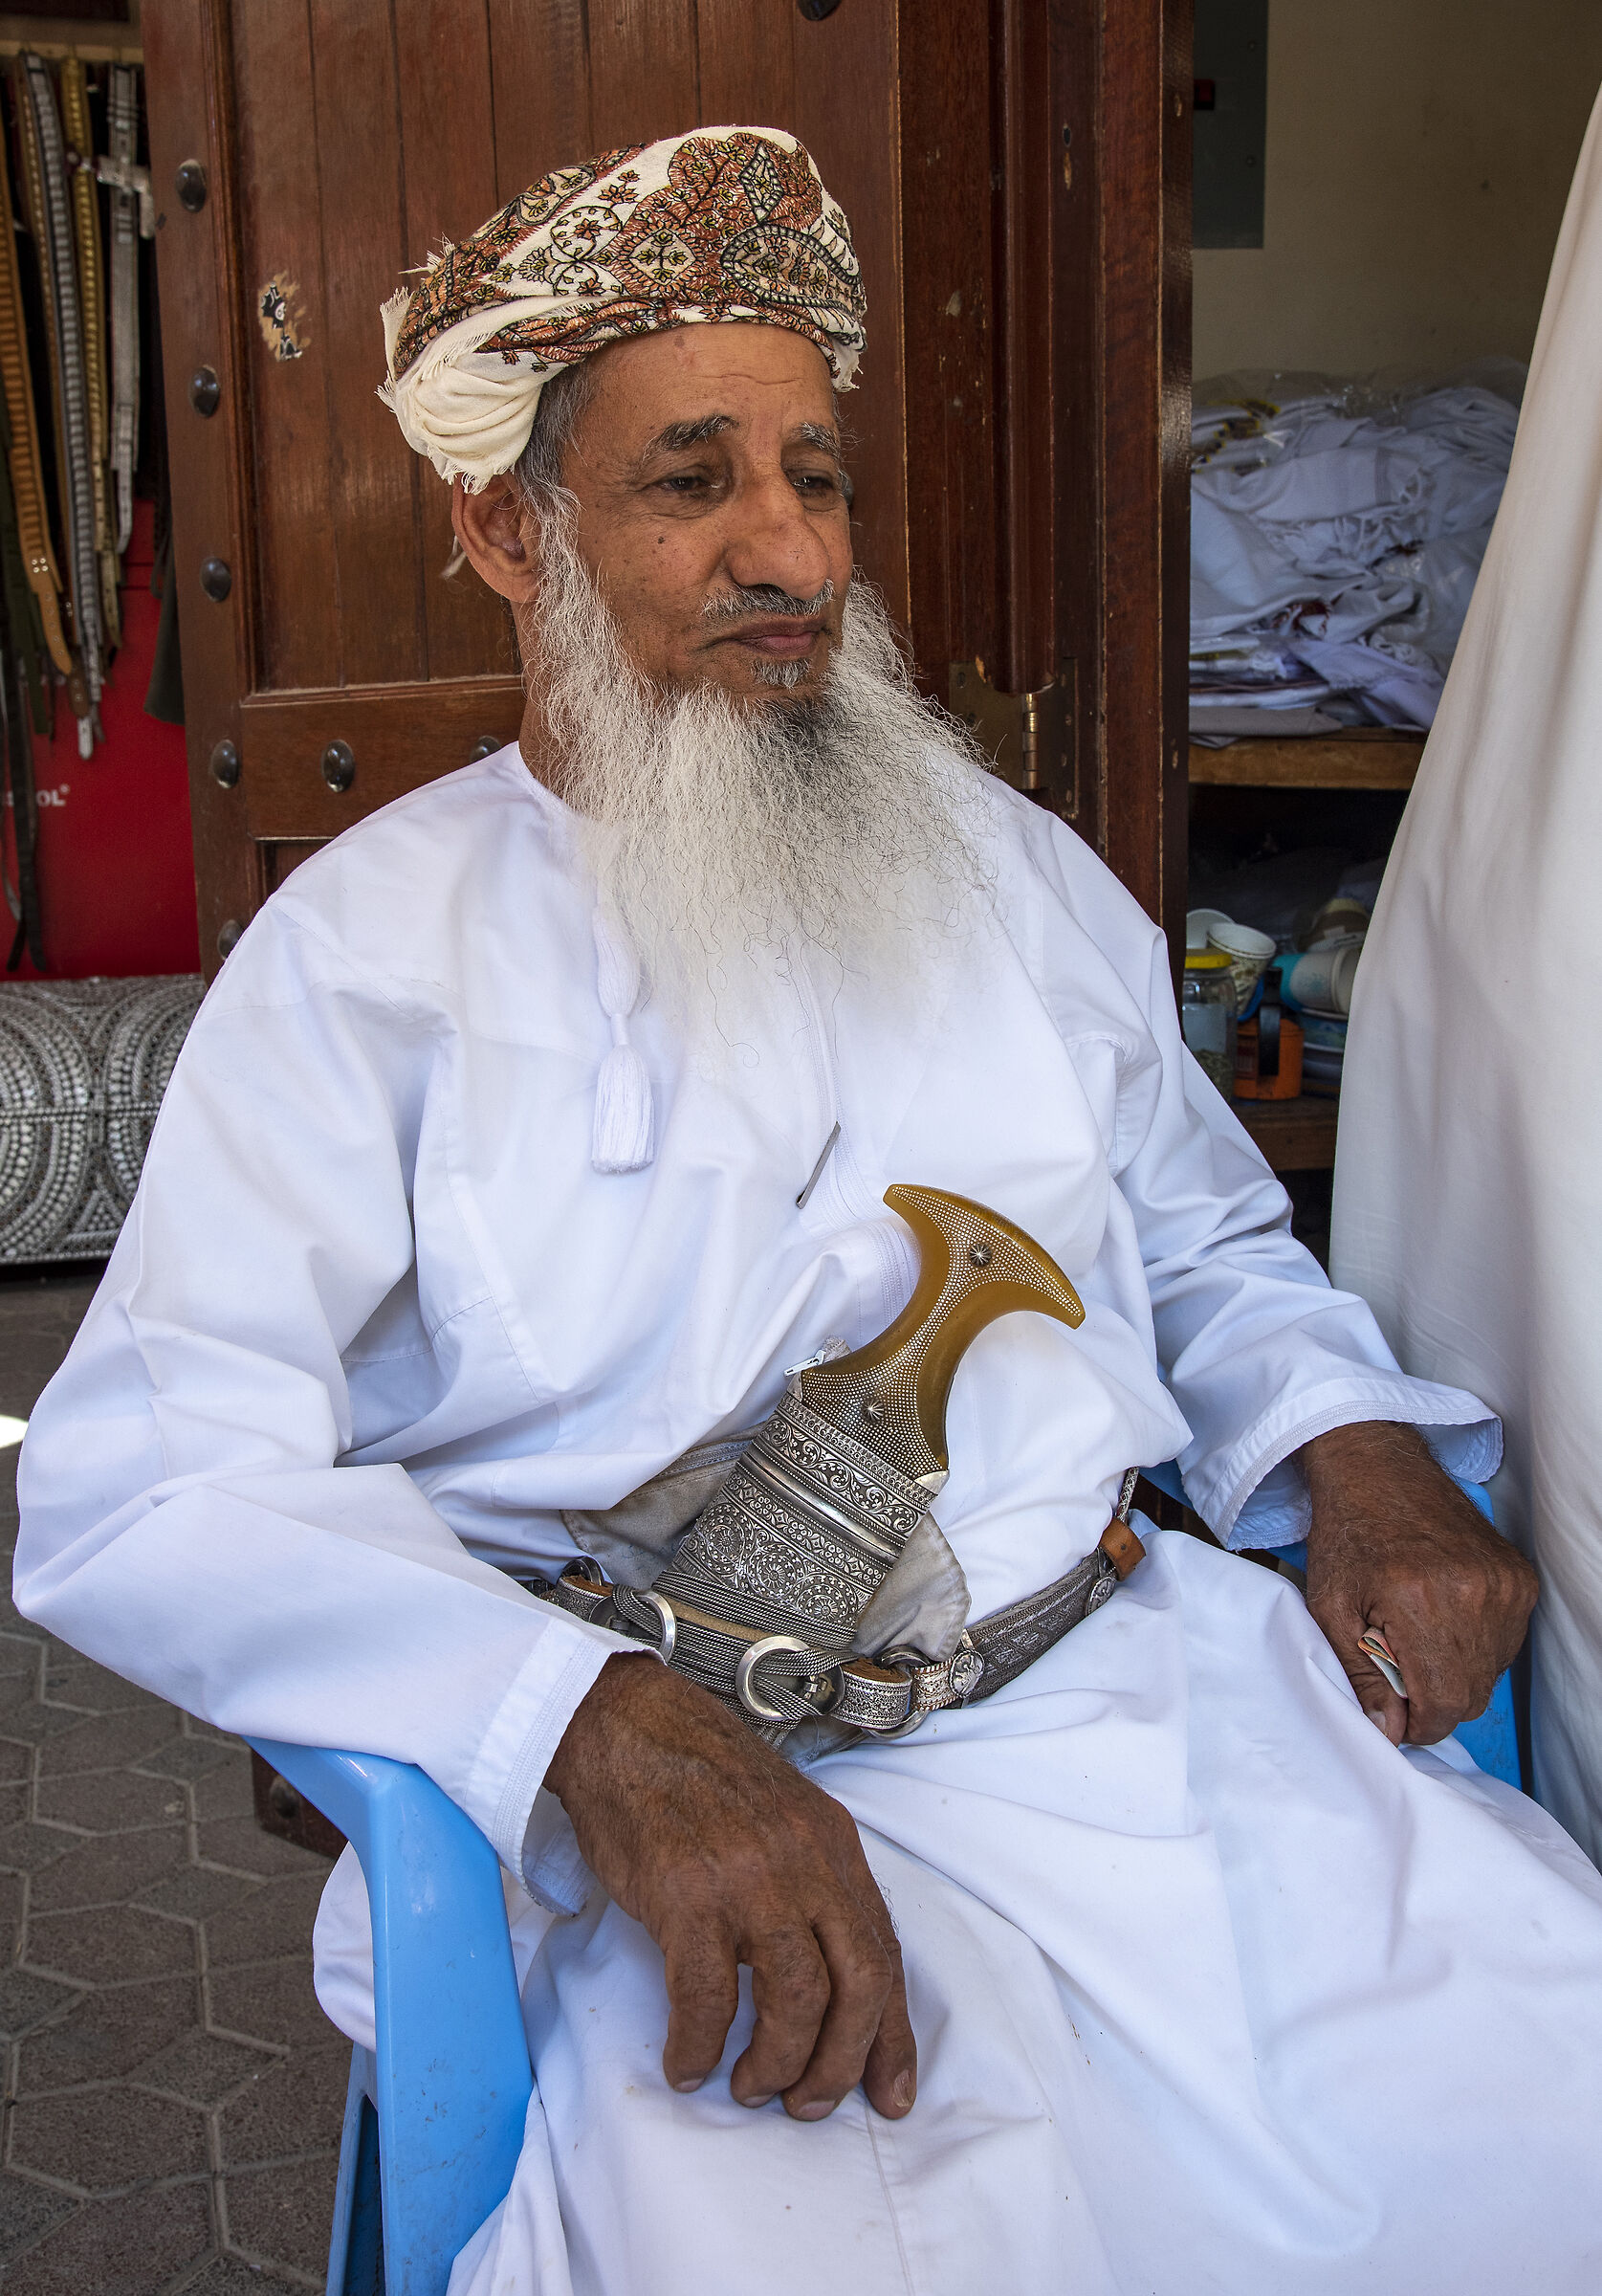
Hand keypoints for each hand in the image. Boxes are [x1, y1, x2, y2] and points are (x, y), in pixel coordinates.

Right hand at [544, 1653, 915, 2121]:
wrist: (626, 1726)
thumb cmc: (698, 1777)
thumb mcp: (785, 1818)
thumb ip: (814, 1884)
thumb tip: (835, 1976)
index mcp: (834, 1845)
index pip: (885, 1952)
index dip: (892, 2034)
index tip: (890, 2091)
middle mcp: (804, 1862)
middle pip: (857, 1985)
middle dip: (841, 2062)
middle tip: (808, 2102)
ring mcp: (748, 1880)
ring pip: (796, 2000)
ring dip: (777, 2064)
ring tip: (750, 2086)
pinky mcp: (686, 1898)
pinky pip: (707, 1998)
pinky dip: (700, 2045)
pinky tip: (687, 2063)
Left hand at [1300, 1420, 1536, 1746]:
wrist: (1379, 1471)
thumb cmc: (1347, 1535)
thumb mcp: (1330, 1608)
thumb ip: (1361, 1675)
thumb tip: (1388, 1731)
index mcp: (1421, 1602)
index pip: (1443, 1705)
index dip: (1417, 1721)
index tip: (1394, 1709)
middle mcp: (1473, 1595)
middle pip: (1470, 1696)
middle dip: (1433, 1698)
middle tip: (1397, 1668)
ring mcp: (1504, 1585)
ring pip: (1490, 1673)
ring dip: (1454, 1671)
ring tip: (1416, 1632)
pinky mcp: (1519, 1579)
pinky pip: (1505, 1643)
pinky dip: (1474, 1643)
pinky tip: (1441, 1614)